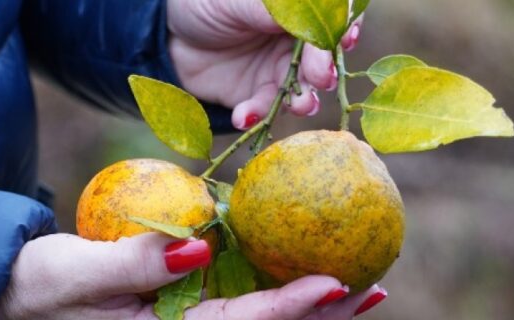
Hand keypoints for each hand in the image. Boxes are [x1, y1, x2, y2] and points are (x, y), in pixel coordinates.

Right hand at [0, 233, 385, 319]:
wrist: (5, 298)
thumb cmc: (34, 285)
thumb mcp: (77, 271)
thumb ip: (137, 262)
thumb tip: (202, 246)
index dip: (290, 308)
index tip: (337, 284)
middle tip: (373, 291)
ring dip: (305, 309)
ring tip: (354, 285)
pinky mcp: (170, 307)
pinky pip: (233, 303)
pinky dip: (270, 289)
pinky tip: (289, 266)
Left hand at [167, 0, 362, 128]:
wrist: (168, 39)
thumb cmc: (204, 5)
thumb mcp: (238, 0)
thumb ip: (274, 9)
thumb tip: (311, 18)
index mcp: (297, 12)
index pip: (332, 20)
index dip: (343, 30)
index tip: (345, 42)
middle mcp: (294, 43)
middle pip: (324, 60)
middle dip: (325, 71)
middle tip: (322, 78)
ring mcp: (277, 72)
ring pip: (301, 90)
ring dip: (302, 100)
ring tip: (299, 105)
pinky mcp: (256, 97)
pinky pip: (265, 110)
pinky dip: (257, 115)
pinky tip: (243, 115)